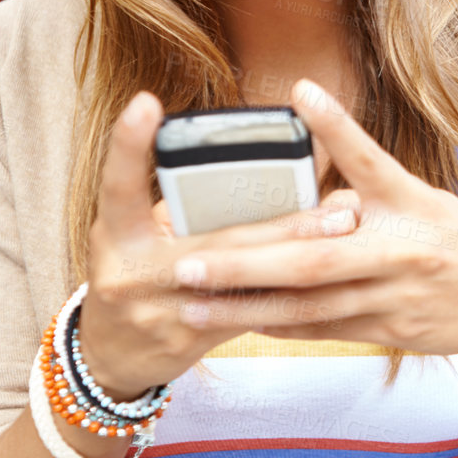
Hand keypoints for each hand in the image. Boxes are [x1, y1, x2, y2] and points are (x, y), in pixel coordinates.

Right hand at [78, 92, 360, 398]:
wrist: (111, 354)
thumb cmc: (133, 274)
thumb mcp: (136, 234)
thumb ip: (182, 202)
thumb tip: (263, 165)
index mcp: (115, 234)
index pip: (119, 184)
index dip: (129, 144)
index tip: (148, 103)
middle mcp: (131, 272)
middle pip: (218, 243)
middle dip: (286, 225)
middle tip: (340, 208)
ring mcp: (159, 312)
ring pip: (243, 284)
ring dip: (301, 259)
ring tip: (346, 237)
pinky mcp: (186, 341)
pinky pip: (247, 316)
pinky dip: (288, 295)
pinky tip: (329, 280)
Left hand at [167, 78, 457, 366]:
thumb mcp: (425, 201)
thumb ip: (371, 187)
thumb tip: (315, 164)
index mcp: (411, 204)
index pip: (370, 160)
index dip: (337, 126)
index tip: (301, 91)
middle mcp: (401, 251)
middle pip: (314, 261)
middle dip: (245, 263)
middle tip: (188, 262)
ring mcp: (393, 297)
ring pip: (308, 308)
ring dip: (246, 308)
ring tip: (192, 303)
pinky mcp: (388, 329)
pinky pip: (322, 329)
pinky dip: (278, 325)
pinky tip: (235, 322)